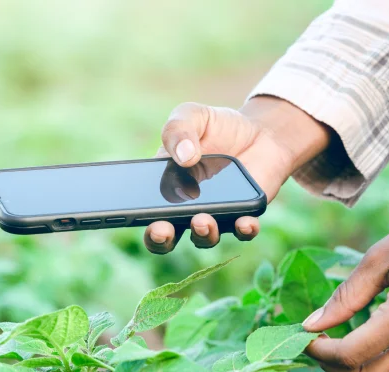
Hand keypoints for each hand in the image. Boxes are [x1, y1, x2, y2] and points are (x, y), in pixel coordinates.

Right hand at [145, 97, 329, 253]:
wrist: (259, 131)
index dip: (134, 217)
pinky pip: (243, 231)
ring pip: (204, 238)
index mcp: (165, 187)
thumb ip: (179, 129)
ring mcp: (216, 215)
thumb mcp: (193, 116)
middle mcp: (187, 209)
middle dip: (160, 239)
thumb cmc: (218, 127)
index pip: (144, 210)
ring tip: (202, 220)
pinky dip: (244, 230)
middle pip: (168, 237)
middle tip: (161, 230)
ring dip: (202, 234)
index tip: (129, 214)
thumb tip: (184, 156)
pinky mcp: (244, 215)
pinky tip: (245, 223)